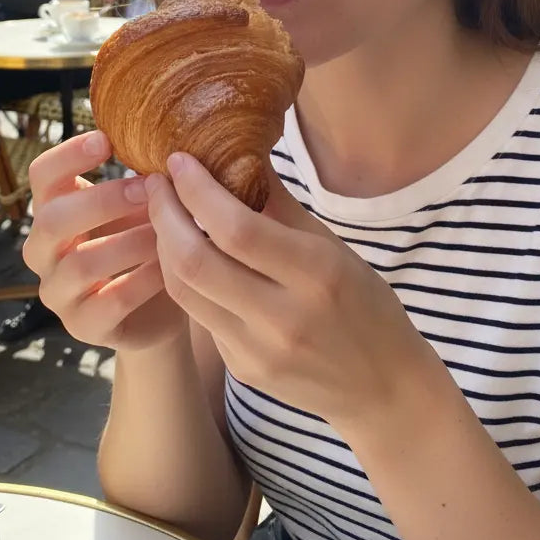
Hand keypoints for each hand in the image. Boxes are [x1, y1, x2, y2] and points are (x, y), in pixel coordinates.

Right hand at [22, 130, 185, 350]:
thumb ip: (141, 181)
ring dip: (129, 241)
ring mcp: (58, 293)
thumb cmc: (146, 245)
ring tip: (166, 230)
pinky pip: (109, 302)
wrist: (160, 310)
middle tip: (148, 189)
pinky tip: (169, 267)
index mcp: (52, 212)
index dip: (68, 155)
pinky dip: (143, 280)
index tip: (107, 140)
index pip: (40, 176)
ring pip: (81, 263)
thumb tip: (169, 145)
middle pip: (52, 219)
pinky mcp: (82, 327)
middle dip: (103, 200)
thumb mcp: (139, 208)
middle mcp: (44, 252)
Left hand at [145, 154, 432, 431]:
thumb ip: (280, 204)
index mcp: (316, 274)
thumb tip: (239, 152)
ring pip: (184, 291)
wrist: (382, 387)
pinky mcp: (243, 369)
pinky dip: (186, 279)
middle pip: (196, 262)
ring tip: (164, 215)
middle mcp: (283, 317)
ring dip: (164, 247)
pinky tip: (186, 255)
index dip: (197, 192)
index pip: (237, 228)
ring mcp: (258, 351)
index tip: (178, 162)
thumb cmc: (363, 303)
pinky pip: (199, 316)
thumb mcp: (333, 246)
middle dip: (164, 215)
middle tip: (157, 184)